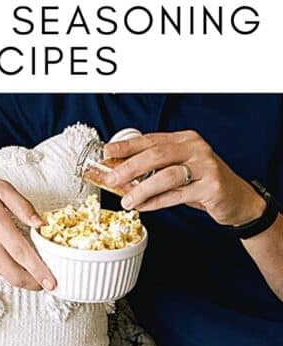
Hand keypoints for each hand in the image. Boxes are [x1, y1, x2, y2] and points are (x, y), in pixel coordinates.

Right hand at [0, 170, 56, 289]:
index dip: (39, 271)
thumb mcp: (1, 188)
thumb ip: (23, 206)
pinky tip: (5, 252)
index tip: (51, 283)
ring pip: (3, 272)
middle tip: (44, 283)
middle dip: (32, 284)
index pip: (23, 255)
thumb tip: (40, 223)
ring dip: (19, 273)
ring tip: (29, 267)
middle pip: (14, 275)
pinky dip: (3, 263)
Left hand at [103, 131, 265, 225]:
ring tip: (127, 200)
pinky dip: (157, 202)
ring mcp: (206, 167)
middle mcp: (197, 148)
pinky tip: (144, 206)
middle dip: (130, 167)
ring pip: (166, 176)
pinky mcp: (211, 187)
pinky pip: (177, 195)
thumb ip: (157, 167)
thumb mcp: (181, 168)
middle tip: (112, 178)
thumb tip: (121, 173)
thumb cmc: (204, 183)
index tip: (108, 151)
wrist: (237, 200)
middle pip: (156, 155)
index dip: (127, 145)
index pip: (152, 139)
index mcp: (186, 139)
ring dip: (142, 189)